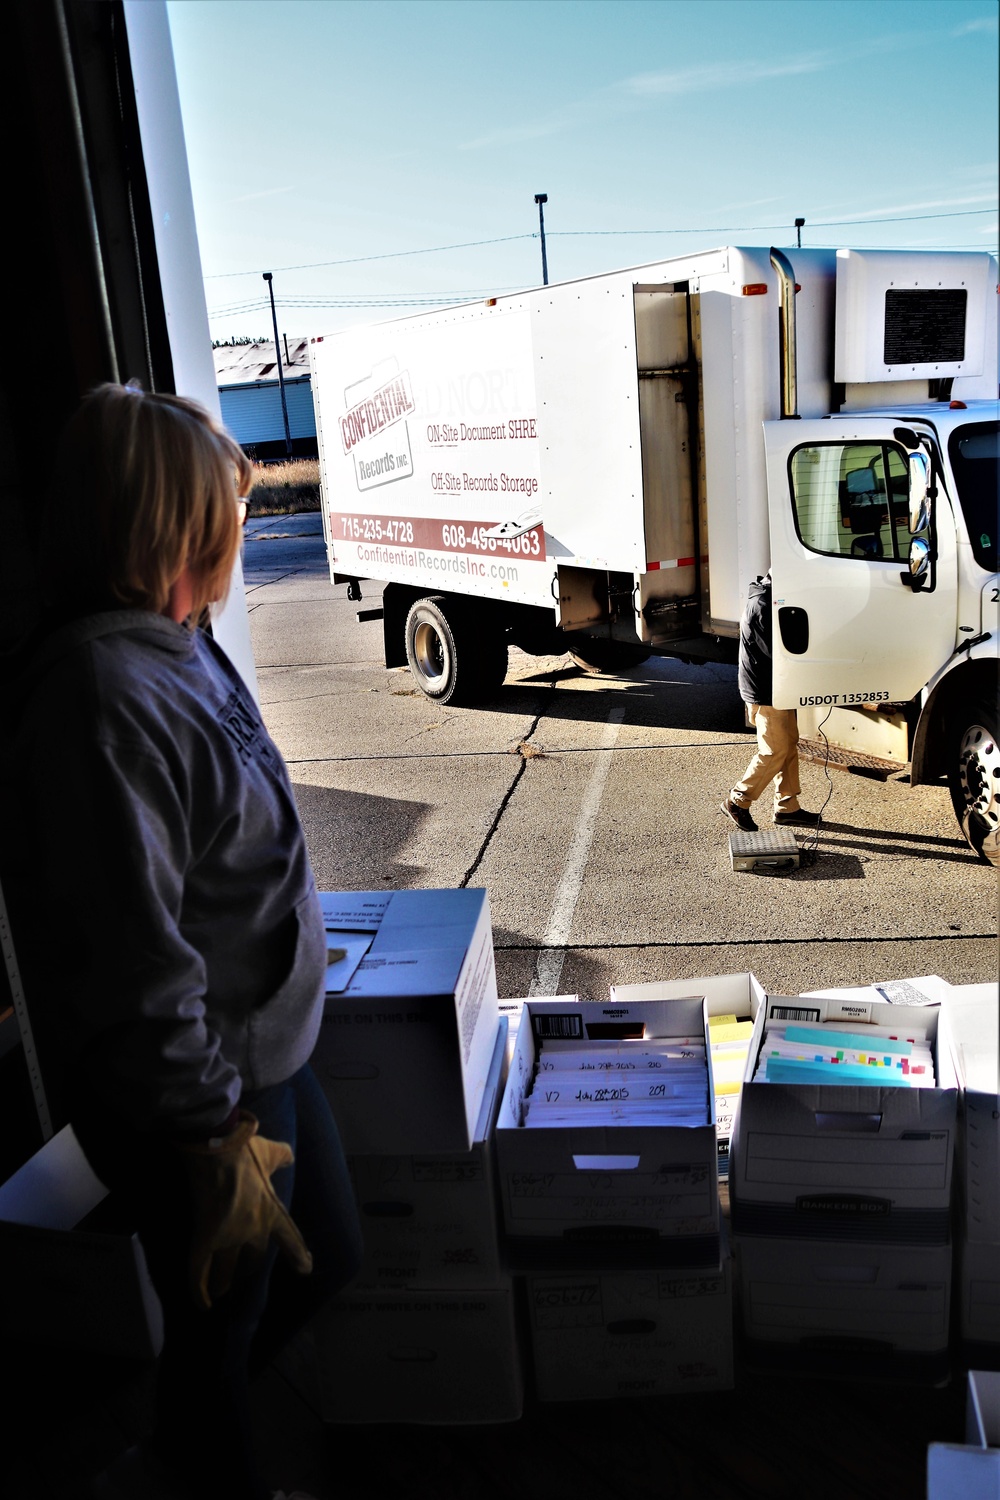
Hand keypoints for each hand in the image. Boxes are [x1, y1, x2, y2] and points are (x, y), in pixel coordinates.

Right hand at [177, 1111, 312, 1309]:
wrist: (217, 1146)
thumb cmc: (245, 1147)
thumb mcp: (272, 1151)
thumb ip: (282, 1156)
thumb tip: (289, 1156)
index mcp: (272, 1211)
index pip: (290, 1238)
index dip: (298, 1254)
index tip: (306, 1268)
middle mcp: (253, 1230)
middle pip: (252, 1260)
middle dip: (247, 1269)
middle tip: (241, 1274)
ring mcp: (228, 1237)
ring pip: (226, 1271)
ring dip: (223, 1283)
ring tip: (220, 1291)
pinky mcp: (204, 1238)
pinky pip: (199, 1272)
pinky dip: (198, 1291)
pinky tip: (202, 1305)